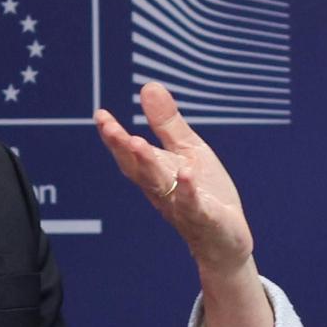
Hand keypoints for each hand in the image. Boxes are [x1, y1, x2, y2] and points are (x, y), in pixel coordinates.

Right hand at [94, 83, 252, 275]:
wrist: (226, 240)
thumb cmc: (205, 195)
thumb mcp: (188, 151)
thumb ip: (166, 124)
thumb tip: (148, 86)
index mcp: (156, 174)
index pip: (130, 155)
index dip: (114, 137)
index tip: (101, 116)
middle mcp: (162, 192)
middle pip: (138, 170)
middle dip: (123, 149)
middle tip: (109, 128)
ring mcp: (181, 207)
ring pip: (160, 186)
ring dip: (148, 165)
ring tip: (137, 143)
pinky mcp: (205, 219)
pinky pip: (194, 205)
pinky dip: (188, 190)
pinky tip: (185, 172)